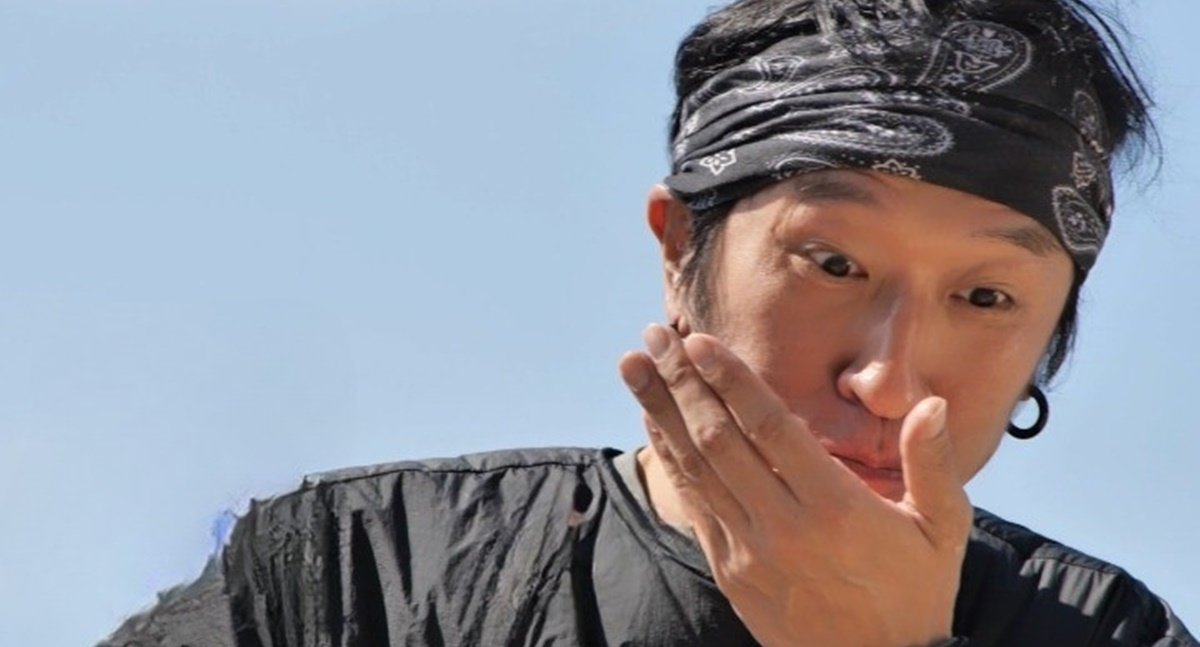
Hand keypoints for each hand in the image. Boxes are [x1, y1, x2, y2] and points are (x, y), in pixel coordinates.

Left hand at [618, 324, 971, 646]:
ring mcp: (750, 550)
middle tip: (653, 334)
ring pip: (695, 468)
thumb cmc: (915, 595)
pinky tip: (654, 425)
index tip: (698, 341)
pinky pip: (693, 504)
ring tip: (633, 366)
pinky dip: (669, 459)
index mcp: (835, 505)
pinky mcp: (731, 570)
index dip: (729, 380)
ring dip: (660, 412)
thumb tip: (933, 405)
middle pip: (718, 438)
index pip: (769, 427)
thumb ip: (932, 464)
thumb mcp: (943, 530)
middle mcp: (783, 524)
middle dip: (680, 381)